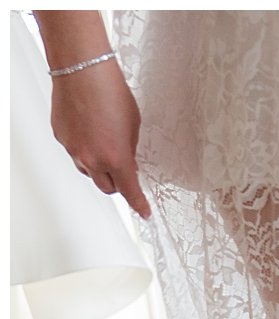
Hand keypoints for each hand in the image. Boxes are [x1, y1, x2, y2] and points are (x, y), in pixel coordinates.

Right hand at [49, 60, 150, 218]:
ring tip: (105, 146)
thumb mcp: (133, 127)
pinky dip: (84, 149)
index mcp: (116, 159)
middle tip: (124, 172)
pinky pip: (74, 152)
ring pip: (88, 171)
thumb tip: (127, 162)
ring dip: (99, 168)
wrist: (82, 71)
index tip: (144, 213)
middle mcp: (92, 159)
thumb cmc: (110, 93)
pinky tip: (89, 130)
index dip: (139, 205)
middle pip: (107, 187)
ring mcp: (73, 149)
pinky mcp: (60, 137)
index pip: (130, 192)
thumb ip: (130, 150)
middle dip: (118, 184)